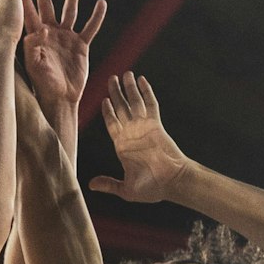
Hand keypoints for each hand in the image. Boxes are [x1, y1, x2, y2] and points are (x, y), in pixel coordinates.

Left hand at [20, 0, 105, 109]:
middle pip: (47, 5)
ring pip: (70, 11)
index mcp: (37, 37)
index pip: (29, 13)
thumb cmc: (43, 84)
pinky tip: (101, 3)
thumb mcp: (34, 66)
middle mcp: (51, 33)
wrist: (60, 98)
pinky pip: (90, 28)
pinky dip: (96, 17)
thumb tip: (37, 31)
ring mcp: (67, 38)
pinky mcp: (81, 45)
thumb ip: (33, 48)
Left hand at [90, 73, 187, 201]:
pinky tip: (142, 80)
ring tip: (126, 73)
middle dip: (115, 93)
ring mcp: (144, 127)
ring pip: (134, 102)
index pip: (112, 123)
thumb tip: (91, 185)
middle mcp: (132, 133)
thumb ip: (109, 184)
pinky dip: (146, 92)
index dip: (108, 111)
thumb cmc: (151, 188)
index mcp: (122, 146)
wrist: (172, 182)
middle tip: (111, 78)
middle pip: (121, 108)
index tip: (104, 100)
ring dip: (129, 88)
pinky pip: (150, 104)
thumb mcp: (126, 189)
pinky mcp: (156, 124)